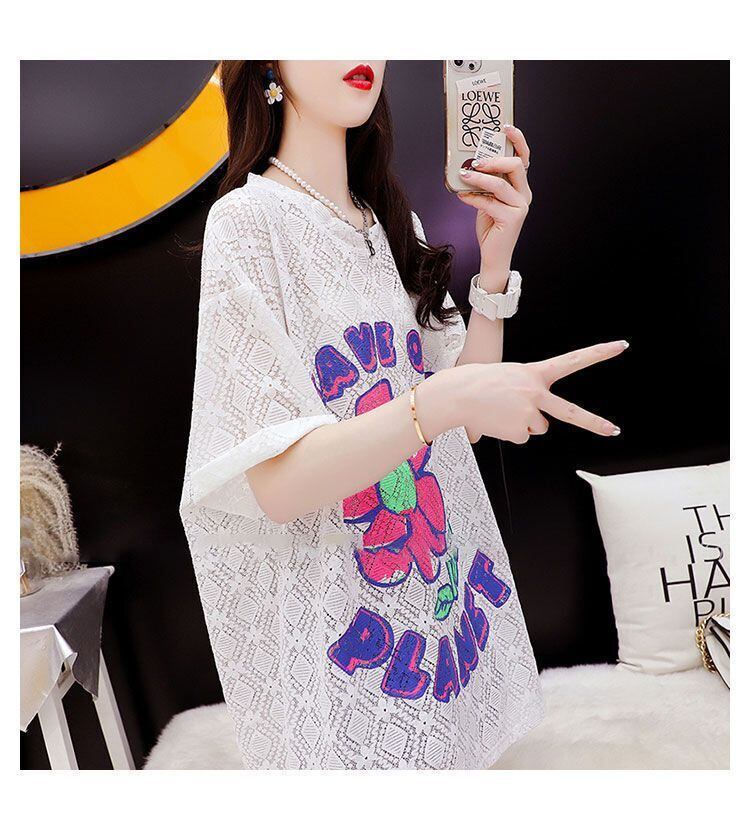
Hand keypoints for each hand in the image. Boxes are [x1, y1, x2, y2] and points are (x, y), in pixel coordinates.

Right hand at [423, 340, 627, 444]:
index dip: (599, 353)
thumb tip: (535, 424)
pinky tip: (496, 420)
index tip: (621, 346)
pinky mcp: (519, 432)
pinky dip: (510, 432)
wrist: (456, 395)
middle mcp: (536, 393)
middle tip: (614, 431)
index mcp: (535, 374)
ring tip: (501, 411)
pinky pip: (521, 436)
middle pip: (571, 413)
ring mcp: (529, 414)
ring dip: (522, 422)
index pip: (573, 361)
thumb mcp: (508, 377)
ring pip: (536, 427)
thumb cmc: (478, 382)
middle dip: (595, 423)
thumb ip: (528, 393)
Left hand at [457, 125, 531, 283]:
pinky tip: (462, 195)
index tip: (504, 127)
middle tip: (475, 161)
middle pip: (515, 166)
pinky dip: (473, 197)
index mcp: (520, 186)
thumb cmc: (491, 225)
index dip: (517, 140)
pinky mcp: (512, 218)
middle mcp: (524, 194)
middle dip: (494, 160)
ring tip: (464, 175)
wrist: (494, 254)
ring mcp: (520, 206)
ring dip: (479, 178)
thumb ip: (485, 184)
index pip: (524, 158)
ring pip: (500, 184)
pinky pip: (489, 202)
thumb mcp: (488, 199)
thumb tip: (468, 166)